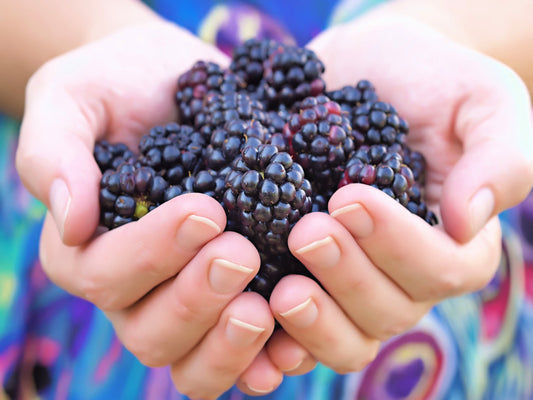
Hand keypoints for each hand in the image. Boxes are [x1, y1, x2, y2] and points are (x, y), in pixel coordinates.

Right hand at [16, 22, 282, 398]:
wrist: (178, 79)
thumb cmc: (119, 83)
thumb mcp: (74, 95)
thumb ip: (55, 151)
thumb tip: (72, 222)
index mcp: (89, 248)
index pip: (104, 274)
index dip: (152, 253)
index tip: (206, 209)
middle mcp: (136, 287)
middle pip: (150, 331)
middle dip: (196, 300)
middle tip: (242, 254)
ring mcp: (186, 297)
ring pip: (192, 358)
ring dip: (229, 342)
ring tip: (267, 304)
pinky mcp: (233, 295)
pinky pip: (242, 352)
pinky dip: (265, 356)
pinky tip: (293, 341)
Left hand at [265, 15, 532, 374]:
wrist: (362, 68)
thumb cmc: (428, 80)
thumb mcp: (481, 98)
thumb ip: (498, 157)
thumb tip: (467, 221)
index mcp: (453, 240)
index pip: (442, 270)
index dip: (397, 246)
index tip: (349, 198)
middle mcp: (403, 272)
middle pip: (389, 311)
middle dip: (347, 278)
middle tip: (306, 232)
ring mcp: (353, 279)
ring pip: (349, 336)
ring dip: (315, 321)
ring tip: (280, 290)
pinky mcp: (307, 273)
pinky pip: (299, 330)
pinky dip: (279, 340)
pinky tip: (254, 320)